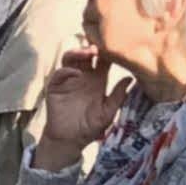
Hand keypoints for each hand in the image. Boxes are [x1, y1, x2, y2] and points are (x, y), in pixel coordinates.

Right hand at [36, 47, 118, 165]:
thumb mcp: (108, 112)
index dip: (109, 52)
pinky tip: (76, 73)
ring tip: (89, 52)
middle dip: (92, 47)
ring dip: (78, 52)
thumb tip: (130, 79)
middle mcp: (83, 77)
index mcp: (97, 80)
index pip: (103, 60)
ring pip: (71, 58)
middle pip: (86, 54)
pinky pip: (59, 73)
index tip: (117, 44)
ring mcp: (68, 80)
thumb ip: (117, 96)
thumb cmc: (90, 127)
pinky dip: (66, 70)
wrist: (70, 140)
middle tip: (101, 45)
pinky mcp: (55, 87)